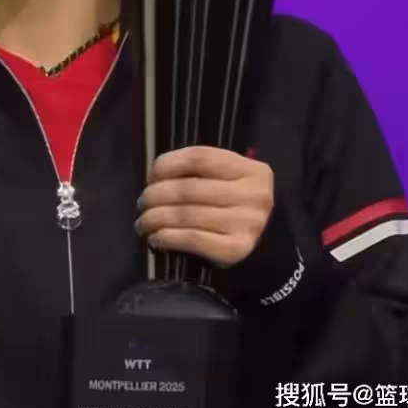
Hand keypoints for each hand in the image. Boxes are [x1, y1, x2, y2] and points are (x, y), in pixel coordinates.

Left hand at [134, 145, 273, 267]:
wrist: (265, 248)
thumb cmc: (235, 207)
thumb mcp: (228, 181)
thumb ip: (199, 172)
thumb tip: (154, 179)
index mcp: (251, 170)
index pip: (199, 158)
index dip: (167, 164)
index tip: (151, 176)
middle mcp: (254, 195)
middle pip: (188, 189)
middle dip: (155, 196)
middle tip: (142, 204)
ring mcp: (247, 224)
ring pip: (186, 215)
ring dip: (154, 219)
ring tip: (143, 223)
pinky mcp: (238, 249)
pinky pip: (193, 239)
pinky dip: (167, 237)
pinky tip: (156, 238)